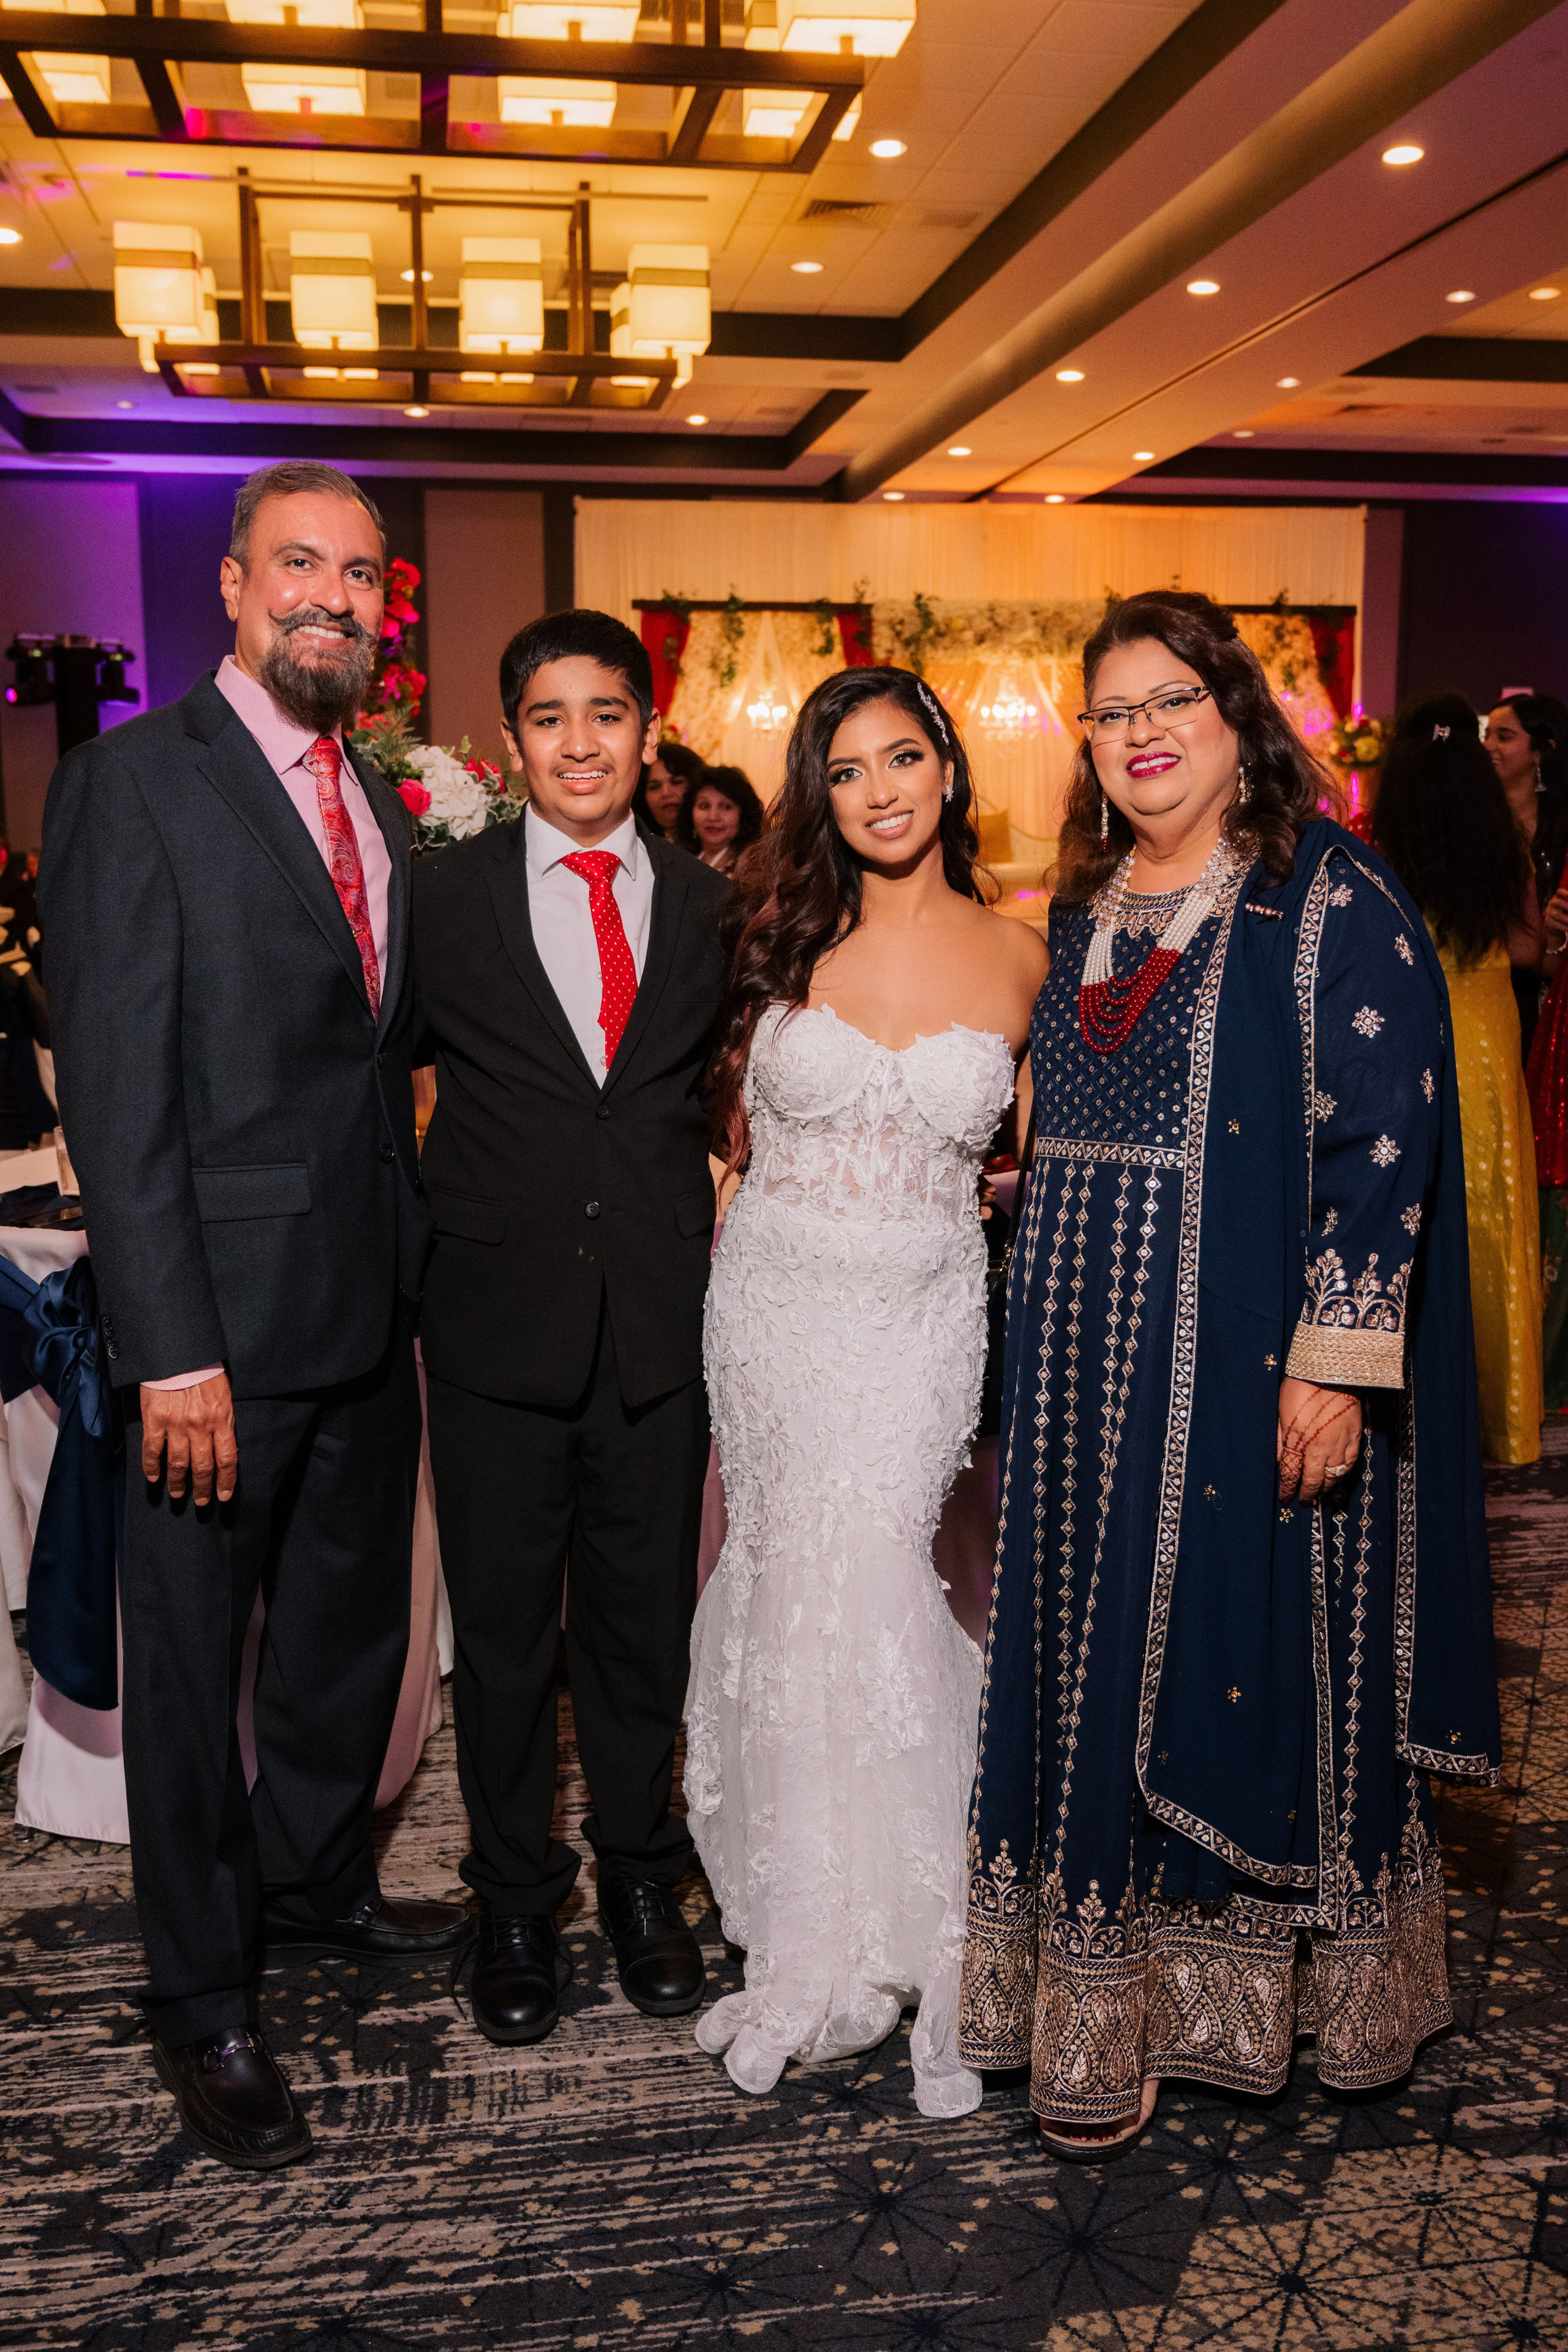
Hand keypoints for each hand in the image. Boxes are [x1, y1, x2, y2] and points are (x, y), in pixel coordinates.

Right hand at [141, 1373, 237, 1504]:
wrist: (178, 1352)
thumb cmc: (203, 1370)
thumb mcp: (223, 1394)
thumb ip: (222, 1419)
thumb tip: (223, 1443)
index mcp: (221, 1419)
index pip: (227, 1459)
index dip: (226, 1481)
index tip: (224, 1496)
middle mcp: (201, 1426)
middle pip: (203, 1466)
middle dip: (202, 1488)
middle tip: (201, 1501)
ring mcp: (177, 1425)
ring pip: (178, 1463)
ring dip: (179, 1482)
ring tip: (178, 1494)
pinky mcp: (155, 1420)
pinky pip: (153, 1450)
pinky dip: (152, 1467)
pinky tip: (153, 1478)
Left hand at [1276, 1375, 1360, 1503]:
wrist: (1329, 1372)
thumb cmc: (1300, 1389)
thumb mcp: (1281, 1414)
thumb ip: (1281, 1441)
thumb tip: (1280, 1461)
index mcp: (1298, 1443)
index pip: (1292, 1475)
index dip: (1288, 1490)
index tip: (1285, 1500)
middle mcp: (1319, 1449)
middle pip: (1313, 1481)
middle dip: (1308, 1495)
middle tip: (1304, 1503)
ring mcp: (1339, 1445)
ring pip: (1333, 1477)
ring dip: (1326, 1489)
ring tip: (1320, 1495)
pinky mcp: (1354, 1438)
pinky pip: (1349, 1464)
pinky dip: (1342, 1474)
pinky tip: (1337, 1478)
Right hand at [1545, 886, 1567, 953]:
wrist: (1556, 924)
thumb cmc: (1565, 911)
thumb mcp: (1567, 906)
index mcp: (1558, 897)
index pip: (1559, 892)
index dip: (1563, 893)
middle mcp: (1552, 904)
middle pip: (1558, 903)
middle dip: (1566, 906)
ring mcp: (1550, 914)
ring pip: (1557, 915)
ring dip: (1566, 918)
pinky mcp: (1549, 923)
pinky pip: (1556, 925)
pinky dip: (1565, 927)